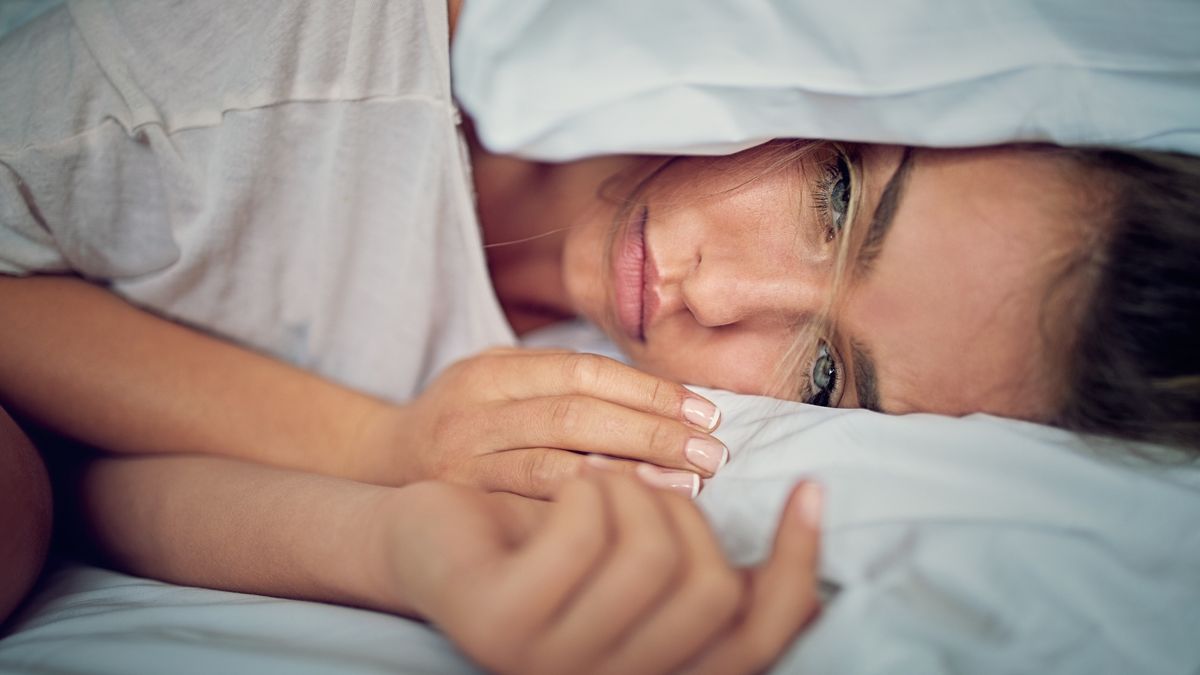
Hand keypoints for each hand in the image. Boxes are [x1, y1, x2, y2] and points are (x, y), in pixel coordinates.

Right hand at [367, 348, 727, 498]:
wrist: (378, 463)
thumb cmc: (463, 417)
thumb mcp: (497, 377)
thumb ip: (561, 380)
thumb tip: (663, 395)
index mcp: (489, 370)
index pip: (581, 372)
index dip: (648, 391)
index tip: (703, 410)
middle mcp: (473, 414)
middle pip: (575, 416)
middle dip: (652, 432)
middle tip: (712, 452)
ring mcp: (464, 466)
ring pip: (556, 468)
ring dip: (631, 477)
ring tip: (689, 485)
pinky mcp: (465, 509)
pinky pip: (534, 512)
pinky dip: (589, 512)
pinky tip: (633, 516)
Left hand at [384, 471, 822, 674]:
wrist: (432, 538)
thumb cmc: (547, 536)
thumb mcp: (636, 550)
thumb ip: (703, 559)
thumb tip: (815, 520)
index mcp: (655, 674)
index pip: (757, 642)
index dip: (796, 567)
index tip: (809, 491)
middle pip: (712, 588)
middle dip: (681, 508)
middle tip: (635, 483)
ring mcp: (551, 669)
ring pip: (651, 553)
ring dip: (627, 486)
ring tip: (593, 479)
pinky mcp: (497, 629)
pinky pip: (583, 531)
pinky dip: (583, 485)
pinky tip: (561, 487)